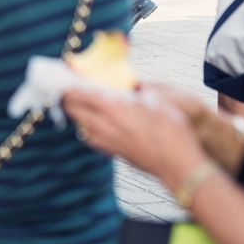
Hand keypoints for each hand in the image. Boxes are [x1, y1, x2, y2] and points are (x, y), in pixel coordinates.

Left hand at [63, 88, 207, 187]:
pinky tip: (96, 125)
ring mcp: (107, 142)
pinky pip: (91, 138)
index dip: (69, 84)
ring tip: (81, 105)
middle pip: (74, 110)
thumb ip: (136, 93)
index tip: (64, 77)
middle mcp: (104, 126)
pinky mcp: (113, 153)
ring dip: (78, 114)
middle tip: (69, 90)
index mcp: (113, 108)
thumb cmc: (173, 132)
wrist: (179, 165)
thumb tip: (129, 86)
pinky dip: (88, 129)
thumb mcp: (157, 102)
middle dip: (68, 98)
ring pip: (80, 125)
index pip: (80, 94)